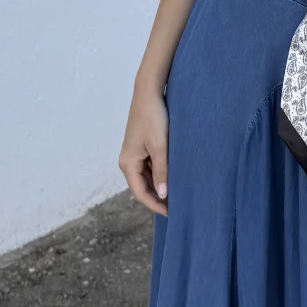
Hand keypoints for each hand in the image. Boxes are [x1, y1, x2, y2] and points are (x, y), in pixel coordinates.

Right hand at [118, 87, 169, 216]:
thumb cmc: (153, 118)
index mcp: (128, 164)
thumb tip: (162, 195)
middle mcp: (127, 161)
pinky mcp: (141, 146)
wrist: (149, 92)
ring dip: (160, 185)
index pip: (140, 194)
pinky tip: (174, 175)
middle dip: (159, 197)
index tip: (172, 213)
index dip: (156, 205)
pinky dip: (161, 173)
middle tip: (179, 205)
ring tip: (179, 192)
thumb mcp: (160, 147)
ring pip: (147, 177)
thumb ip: (162, 171)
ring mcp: (134, 153)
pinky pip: (150, 166)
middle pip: (143, 187)